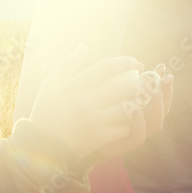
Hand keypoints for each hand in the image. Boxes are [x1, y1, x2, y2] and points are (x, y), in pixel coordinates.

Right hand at [30, 47, 160, 159]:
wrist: (40, 145)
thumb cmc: (45, 111)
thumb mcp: (50, 84)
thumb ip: (67, 64)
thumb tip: (84, 47)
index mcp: (74, 86)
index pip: (105, 68)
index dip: (124, 62)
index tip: (134, 61)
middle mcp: (85, 102)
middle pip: (124, 88)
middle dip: (142, 81)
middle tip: (151, 78)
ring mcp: (93, 121)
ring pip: (128, 109)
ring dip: (141, 102)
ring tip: (149, 96)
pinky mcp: (98, 137)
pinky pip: (123, 128)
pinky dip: (132, 122)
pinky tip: (135, 117)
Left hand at [97, 63, 173, 159]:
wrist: (80, 136)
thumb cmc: (95, 110)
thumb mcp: (107, 91)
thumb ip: (124, 79)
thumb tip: (139, 63)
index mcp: (142, 107)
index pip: (158, 94)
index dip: (162, 80)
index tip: (161, 67)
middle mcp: (143, 121)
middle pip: (162, 107)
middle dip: (166, 92)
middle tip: (167, 78)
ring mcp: (136, 133)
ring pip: (156, 123)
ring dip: (157, 107)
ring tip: (156, 93)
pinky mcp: (125, 145)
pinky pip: (138, 137)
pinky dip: (140, 125)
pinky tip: (137, 112)